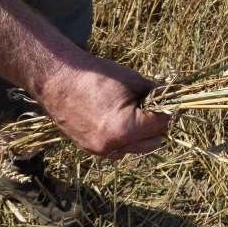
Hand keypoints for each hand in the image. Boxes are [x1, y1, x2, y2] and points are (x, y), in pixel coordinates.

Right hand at [37, 55, 170, 158]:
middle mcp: (114, 146)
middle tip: (152, 106)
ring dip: (142, 134)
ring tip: (134, 112)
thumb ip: (156, 94)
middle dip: (157, 124)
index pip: (162, 124)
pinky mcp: (90, 149)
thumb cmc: (95, 75)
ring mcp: (100, 151)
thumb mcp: (133, 80)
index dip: (168, 110)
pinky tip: (119, 120)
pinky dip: (125, 138)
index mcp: (126, 129)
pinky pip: (119, 150)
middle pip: (154, 141)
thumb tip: (171, 101)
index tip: (167, 100)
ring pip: (137, 148)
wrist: (57, 79)